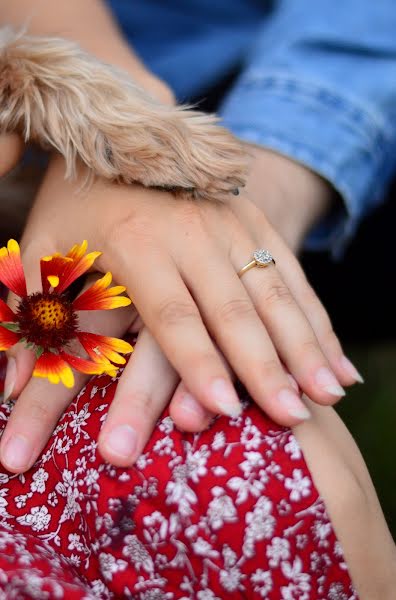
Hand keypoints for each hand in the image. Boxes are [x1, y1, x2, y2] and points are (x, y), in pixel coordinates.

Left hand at [0, 151, 357, 472]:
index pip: (173, 314)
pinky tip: (337, 359)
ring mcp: (233, 223)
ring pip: (277, 292)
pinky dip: (319, 320)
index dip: (197, 364)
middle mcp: (194, 231)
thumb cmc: (81, 203)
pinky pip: (295, 276)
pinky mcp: (256, 222)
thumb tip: (5, 388)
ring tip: (328, 393)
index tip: (224, 410)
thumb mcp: (45, 252)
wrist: (124, 129)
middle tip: (292, 415)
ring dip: (305, 346)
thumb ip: (36, 321)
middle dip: (266, 365)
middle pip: (236, 307)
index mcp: (138, 241)